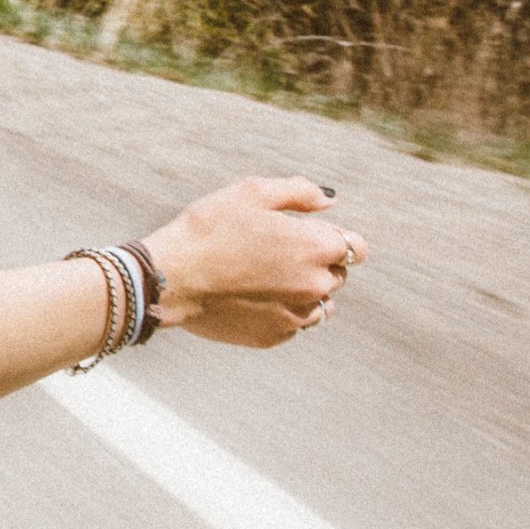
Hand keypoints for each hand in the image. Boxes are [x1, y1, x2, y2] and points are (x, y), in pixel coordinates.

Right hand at [138, 176, 365, 347]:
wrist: (172, 277)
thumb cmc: (209, 229)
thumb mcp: (252, 193)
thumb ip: (300, 193)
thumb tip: (330, 200)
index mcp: (316, 247)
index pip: (357, 247)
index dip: (333, 237)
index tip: (308, 234)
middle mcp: (315, 285)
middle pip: (337, 274)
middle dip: (317, 262)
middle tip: (274, 251)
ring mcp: (296, 315)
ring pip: (319, 304)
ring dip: (303, 290)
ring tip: (264, 277)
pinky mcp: (275, 336)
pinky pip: (293, 323)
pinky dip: (281, 310)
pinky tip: (250, 296)